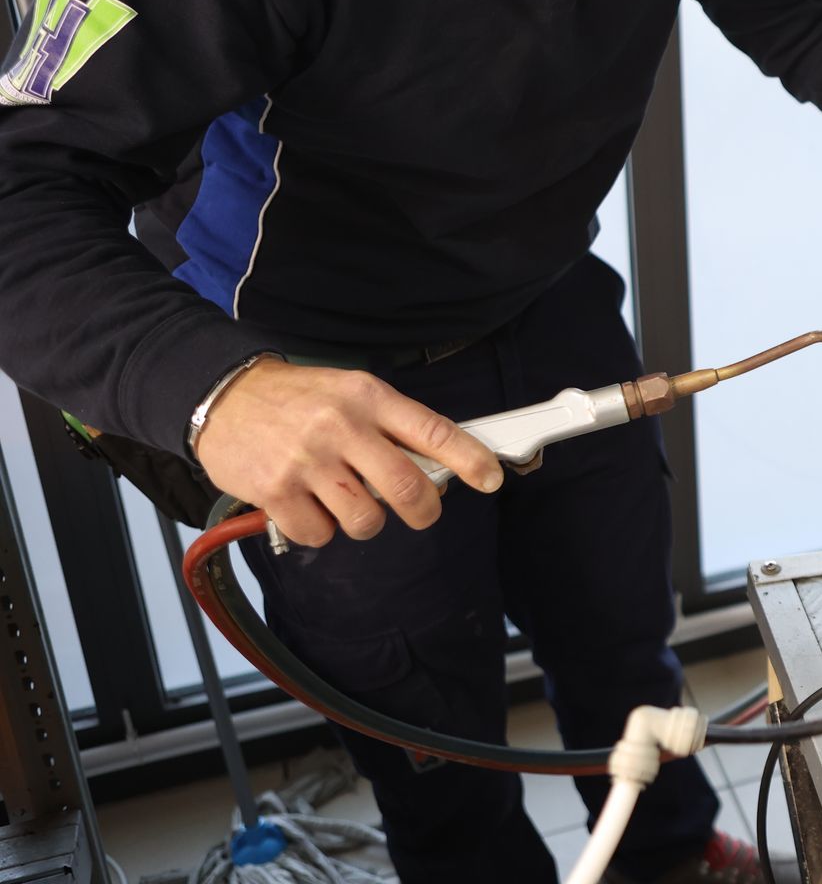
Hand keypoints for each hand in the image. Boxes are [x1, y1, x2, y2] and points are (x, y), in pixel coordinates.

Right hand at [195, 358, 502, 547]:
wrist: (223, 395)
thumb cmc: (298, 398)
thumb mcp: (351, 392)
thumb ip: (391, 427)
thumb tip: (439, 467)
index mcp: (369, 398)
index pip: (433, 430)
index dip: (470, 458)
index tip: (491, 478)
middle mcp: (342, 427)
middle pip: (407, 488)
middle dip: (424, 510)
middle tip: (420, 511)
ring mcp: (308, 461)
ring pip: (366, 519)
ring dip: (364, 520)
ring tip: (344, 498)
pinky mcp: (275, 492)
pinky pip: (319, 534)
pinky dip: (319, 530)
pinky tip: (307, 504)